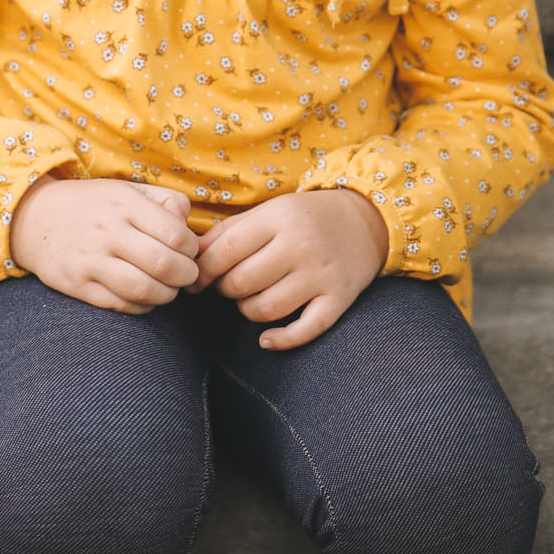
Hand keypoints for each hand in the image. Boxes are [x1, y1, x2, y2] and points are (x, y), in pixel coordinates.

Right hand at [10, 175, 200, 313]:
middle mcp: (107, 232)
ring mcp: (91, 261)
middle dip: (186, 276)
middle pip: (165, 265)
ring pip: (145, 290)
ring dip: (167, 295)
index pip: (176, 235)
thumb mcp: (128, 189)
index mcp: (124, 204)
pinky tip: (145, 296)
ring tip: (168, 288)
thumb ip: (166, 201)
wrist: (34, 219)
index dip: (192, 249)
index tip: (188, 251)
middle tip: (186, 275)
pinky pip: (123, 305)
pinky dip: (143, 306)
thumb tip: (188, 229)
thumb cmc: (92, 205)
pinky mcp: (79, 286)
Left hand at [194, 188, 388, 349]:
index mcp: (278, 218)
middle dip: (225, 290)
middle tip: (230, 285)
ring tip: (251, 298)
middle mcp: (301, 245)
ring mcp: (322, 274)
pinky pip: (304, 331)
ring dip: (247, 311)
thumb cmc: (302, 219)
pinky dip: (280, 341)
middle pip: (241, 283)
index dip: (202, 271)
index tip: (197, 280)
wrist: (363, 222)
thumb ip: (227, 233)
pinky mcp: (339, 299)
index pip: (225, 251)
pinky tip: (266, 339)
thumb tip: (189, 260)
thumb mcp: (267, 212)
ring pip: (265, 310)